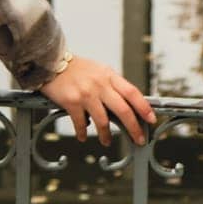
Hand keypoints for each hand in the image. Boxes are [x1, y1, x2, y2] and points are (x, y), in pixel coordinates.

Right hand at [39, 55, 156, 146]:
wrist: (51, 62)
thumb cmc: (77, 69)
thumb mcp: (99, 71)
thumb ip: (113, 85)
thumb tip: (129, 106)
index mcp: (109, 75)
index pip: (132, 92)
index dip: (144, 107)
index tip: (151, 120)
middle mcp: (99, 84)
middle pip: (123, 110)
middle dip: (134, 128)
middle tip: (139, 140)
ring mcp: (86, 93)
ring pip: (103, 121)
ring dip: (106, 135)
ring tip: (106, 141)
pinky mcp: (71, 102)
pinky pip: (81, 123)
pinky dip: (83, 132)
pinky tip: (83, 136)